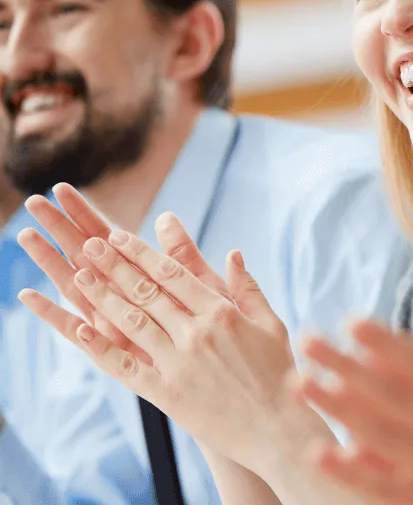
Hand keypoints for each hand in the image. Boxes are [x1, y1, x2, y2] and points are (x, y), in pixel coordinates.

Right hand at [15, 184, 229, 364]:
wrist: (232, 376)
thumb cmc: (224, 332)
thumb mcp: (208, 289)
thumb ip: (184, 257)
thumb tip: (165, 217)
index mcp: (147, 277)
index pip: (111, 237)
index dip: (87, 214)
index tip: (61, 189)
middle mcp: (125, 297)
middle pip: (87, 256)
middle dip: (62, 229)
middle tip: (34, 202)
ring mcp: (117, 322)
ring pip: (77, 288)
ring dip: (51, 262)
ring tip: (26, 236)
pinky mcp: (116, 351)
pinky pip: (80, 333)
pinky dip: (55, 315)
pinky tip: (31, 295)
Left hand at [17, 187, 324, 468]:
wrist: (276, 429)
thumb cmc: (279, 375)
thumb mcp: (271, 325)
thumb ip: (248, 289)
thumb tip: (232, 254)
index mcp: (222, 313)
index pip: (173, 273)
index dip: (142, 253)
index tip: (118, 236)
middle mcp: (197, 333)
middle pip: (147, 292)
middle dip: (114, 266)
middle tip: (88, 245)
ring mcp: (179, 363)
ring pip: (132, 322)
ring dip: (103, 297)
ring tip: (79, 277)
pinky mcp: (166, 393)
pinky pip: (126, 366)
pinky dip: (101, 347)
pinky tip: (82, 329)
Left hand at [293, 318, 412, 504]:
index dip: (386, 343)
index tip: (351, 321)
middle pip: (389, 393)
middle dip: (346, 366)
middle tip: (306, 340)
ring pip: (379, 433)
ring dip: (339, 409)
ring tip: (300, 384)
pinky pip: (385, 486)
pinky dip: (353, 472)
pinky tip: (322, 453)